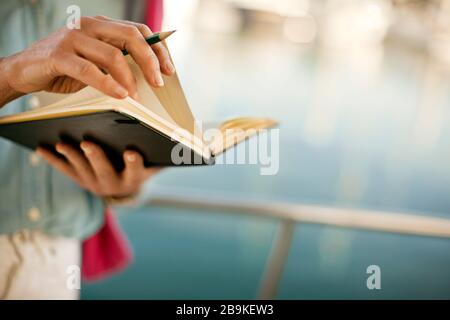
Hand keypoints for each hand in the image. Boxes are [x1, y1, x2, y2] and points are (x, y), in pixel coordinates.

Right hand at [0, 16, 173, 101]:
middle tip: (159, 83)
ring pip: (112, 54)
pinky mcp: (58, 55)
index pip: (139, 31)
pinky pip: (89, 70)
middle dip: (150, 61)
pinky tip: (120, 95)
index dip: (157, 50)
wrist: (25, 70)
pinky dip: (108, 84)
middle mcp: (89, 26)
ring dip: (130, 78)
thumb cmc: (65, 68)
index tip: (169, 70)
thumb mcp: (96, 62)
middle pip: (131, 37)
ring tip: (137, 96)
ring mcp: (72, 38)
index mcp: (102, 25)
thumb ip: (118, 61)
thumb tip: (149, 76)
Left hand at [36, 141, 161, 197]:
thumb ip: (166, 152)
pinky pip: (66, 171)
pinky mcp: (81, 181)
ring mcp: (96, 184)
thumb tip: (181, 134)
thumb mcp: (157, 162)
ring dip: (72, 157)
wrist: (126, 187)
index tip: (131, 151)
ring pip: (82, 171)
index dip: (134, 163)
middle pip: (105, 172)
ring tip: (62, 143)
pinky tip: (42, 148)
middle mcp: (114, 185)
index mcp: (135, 179)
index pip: (136, 170)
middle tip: (88, 143)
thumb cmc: (144, 165)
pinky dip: (54, 160)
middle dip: (96, 158)